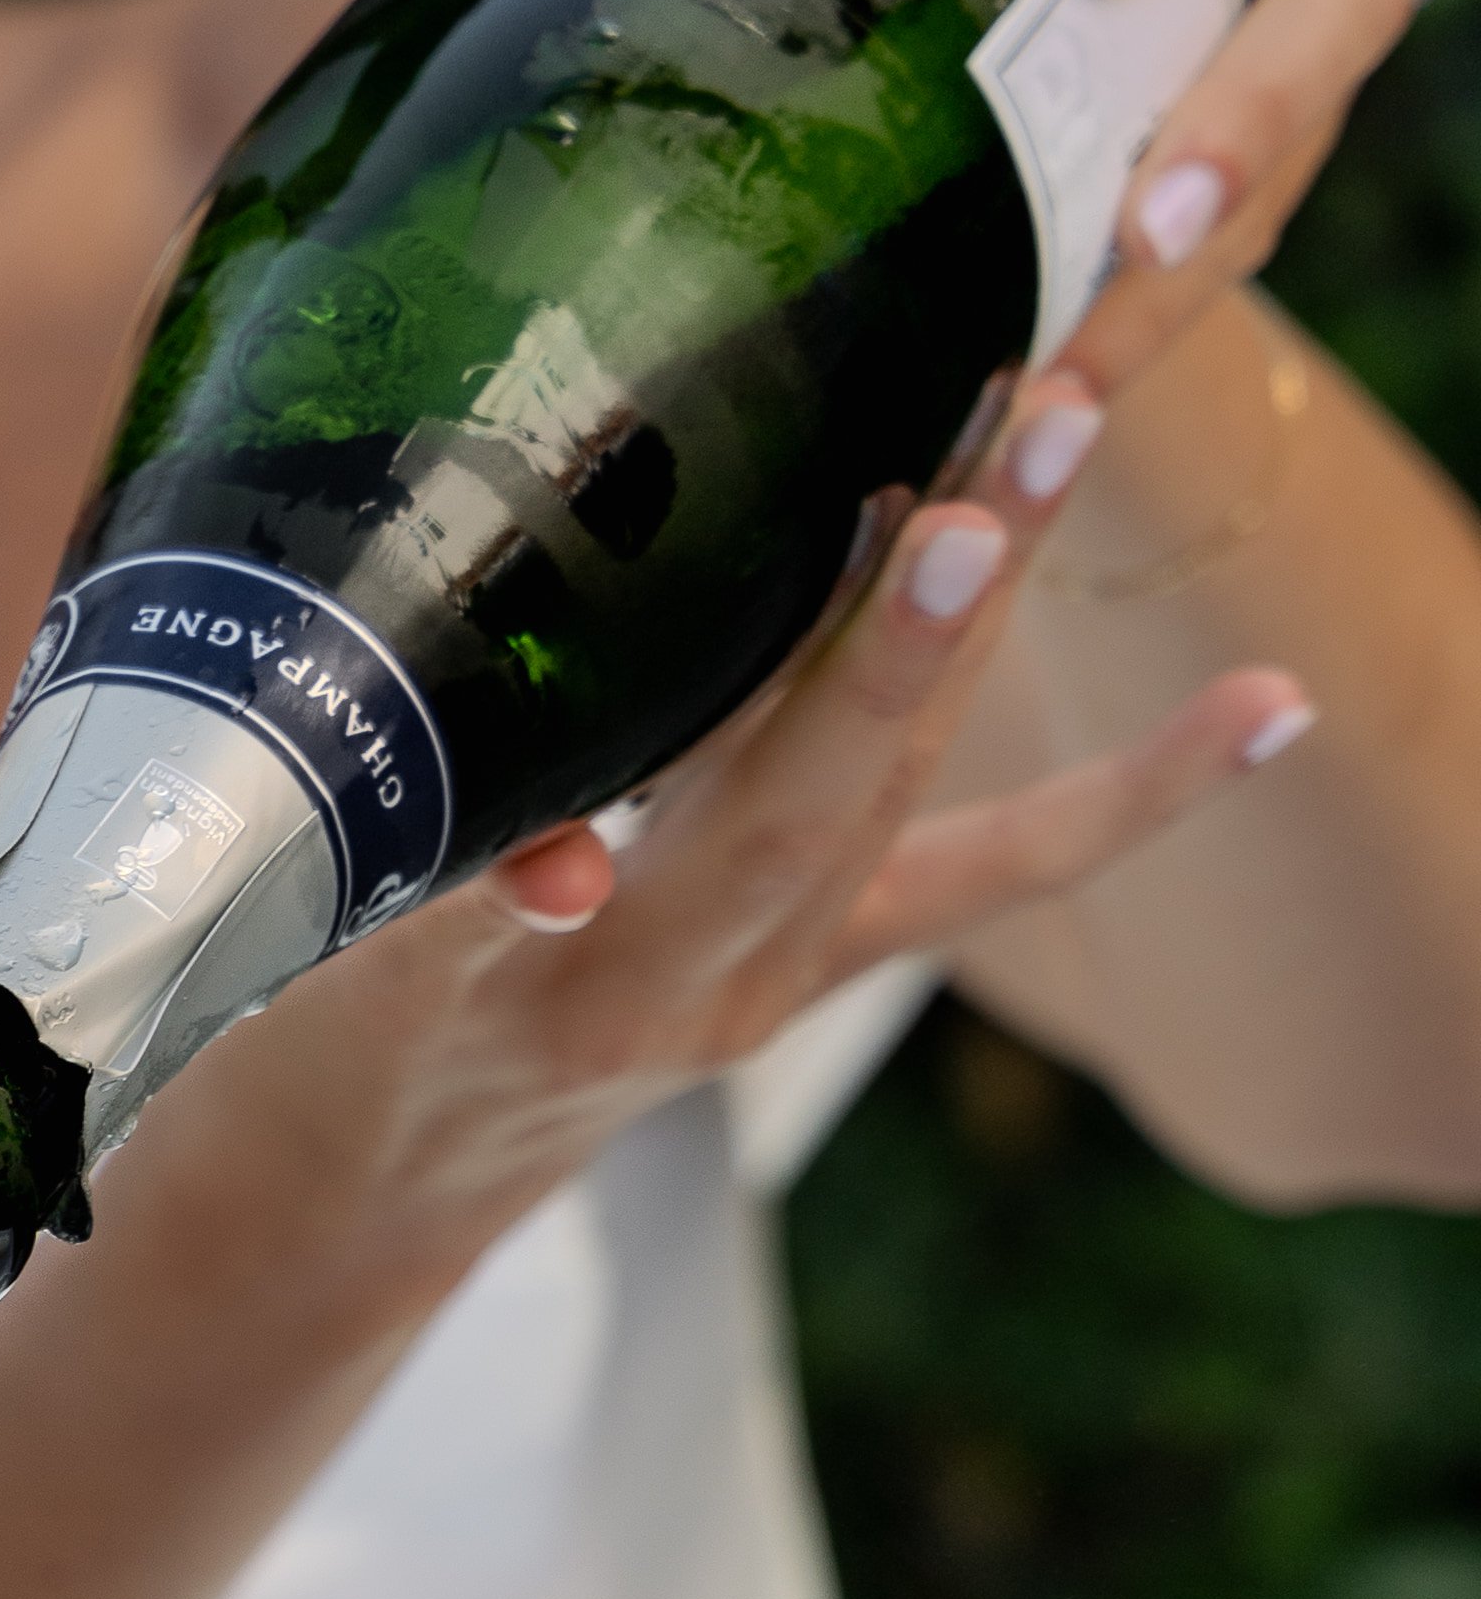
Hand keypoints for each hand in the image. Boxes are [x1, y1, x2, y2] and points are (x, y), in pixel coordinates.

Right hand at [176, 378, 1305, 1311]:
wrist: (371, 1187)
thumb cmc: (330, 1066)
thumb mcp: (357, 992)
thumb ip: (450, 922)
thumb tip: (562, 871)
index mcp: (614, 986)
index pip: (749, 800)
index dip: (845, 669)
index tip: (924, 537)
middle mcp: (733, 976)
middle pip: (868, 757)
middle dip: (960, 589)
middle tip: (1045, 419)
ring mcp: (789, 958)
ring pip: (917, 759)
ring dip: (1003, 591)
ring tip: (1072, 411)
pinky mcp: (819, 943)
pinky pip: (991, 864)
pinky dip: (1129, 788)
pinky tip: (1268, 710)